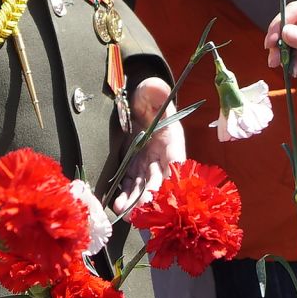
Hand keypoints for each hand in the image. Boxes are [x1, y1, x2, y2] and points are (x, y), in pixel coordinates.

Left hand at [114, 76, 183, 211]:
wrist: (140, 108)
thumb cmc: (150, 100)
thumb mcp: (152, 92)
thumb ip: (155, 91)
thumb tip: (156, 87)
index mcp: (172, 139)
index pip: (177, 157)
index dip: (174, 171)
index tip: (170, 183)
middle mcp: (162, 156)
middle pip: (162, 177)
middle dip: (155, 191)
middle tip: (146, 202)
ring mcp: (148, 165)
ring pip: (146, 186)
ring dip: (138, 199)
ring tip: (129, 210)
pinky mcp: (134, 169)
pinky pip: (131, 186)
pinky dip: (126, 196)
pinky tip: (118, 205)